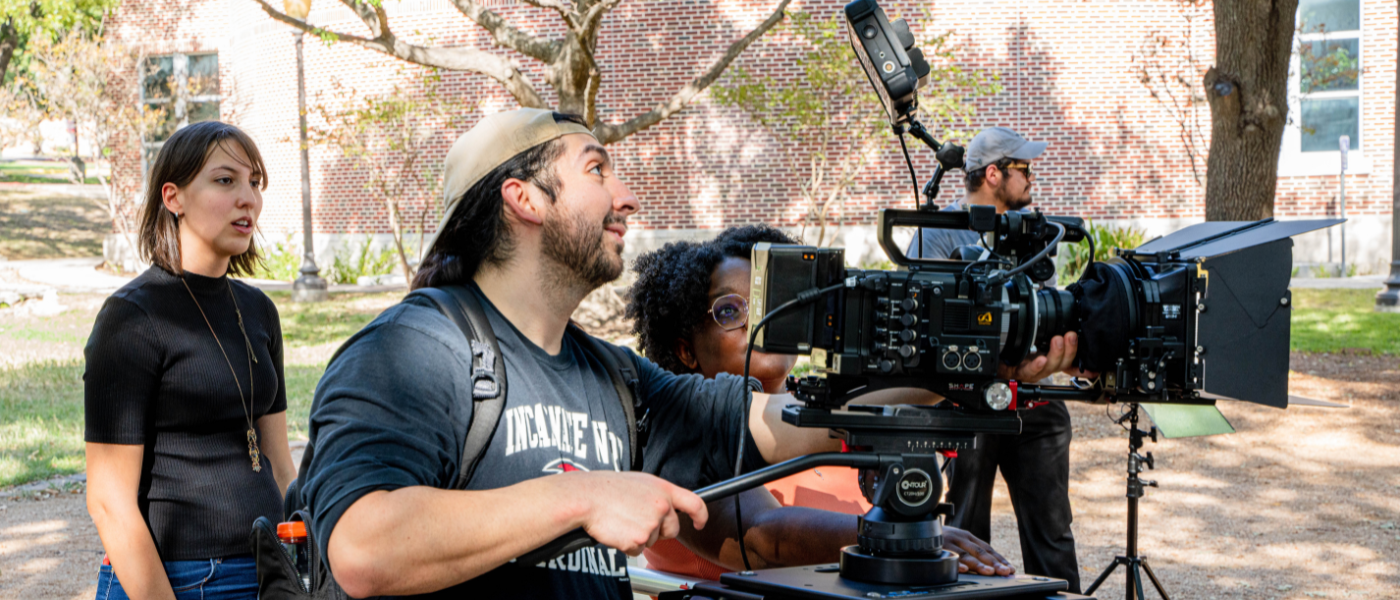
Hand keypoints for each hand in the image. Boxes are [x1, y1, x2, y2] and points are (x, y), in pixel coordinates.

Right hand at [568, 471, 707, 556]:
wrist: (586, 497)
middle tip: (637, 520)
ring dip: (639, 536)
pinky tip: (617, 529)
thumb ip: (658, 495)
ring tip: (622, 519)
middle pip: (673, 530)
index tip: (699, 523)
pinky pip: (637, 550)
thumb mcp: (640, 482)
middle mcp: (662, 506)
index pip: (695, 503)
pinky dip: (627, 544)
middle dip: (659, 531)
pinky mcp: (638, 539)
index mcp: (663, 489)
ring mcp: (651, 524)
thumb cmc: (607, 488)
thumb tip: (667, 506)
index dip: (700, 516)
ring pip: (653, 541)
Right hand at [943, 526, 1014, 575]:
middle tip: (1005, 572)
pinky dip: (955, 563)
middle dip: (994, 562)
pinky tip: (962, 570)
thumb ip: (971, 551)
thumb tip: (991, 567)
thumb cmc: (942, 539)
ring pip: (965, 554)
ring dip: (978, 564)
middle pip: (979, 551)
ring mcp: (949, 542)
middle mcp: (960, 538)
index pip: (987, 548)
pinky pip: (946, 556)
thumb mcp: (958, 542)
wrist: (919, 528)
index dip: (999, 558)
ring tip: (989, 572)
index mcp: (967, 536)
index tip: (1010, 568)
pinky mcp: (937, 547)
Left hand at [997, 331, 1095, 382]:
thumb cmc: (1018, 353)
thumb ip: (1056, 336)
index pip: (1072, 362)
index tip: (1095, 367)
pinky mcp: (1020, 372)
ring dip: (1056, 354)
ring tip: (1057, 341)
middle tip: (1069, 335)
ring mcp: (1033, 371)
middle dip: (1069, 349)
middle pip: (1063, 363)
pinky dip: (1036, 365)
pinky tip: (1040, 359)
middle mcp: (1045, 367)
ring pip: (1049, 367)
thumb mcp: (1039, 341)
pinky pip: (1029, 372)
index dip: (1085, 367)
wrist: (997, 361)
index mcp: (1052, 359)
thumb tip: (1072, 324)